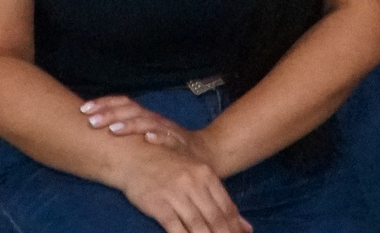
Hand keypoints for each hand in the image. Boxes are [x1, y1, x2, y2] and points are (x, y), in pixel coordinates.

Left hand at [80, 95, 196, 153]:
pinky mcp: (180, 144)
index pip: (122, 103)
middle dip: (109, 113)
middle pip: (131, 110)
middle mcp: (154, 119)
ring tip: (113, 129)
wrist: (205, 151)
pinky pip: (170, 139)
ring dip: (130, 125)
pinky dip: (159, 138)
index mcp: (144, 116)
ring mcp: (168, 130)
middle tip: (90, 120)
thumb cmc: (169, 145)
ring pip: (147, 123)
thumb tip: (94, 130)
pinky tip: (148, 139)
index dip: (103, 103)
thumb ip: (126, 130)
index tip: (82, 109)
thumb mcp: (145, 135)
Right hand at [112, 140, 248, 232]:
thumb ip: (218, 198)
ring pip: (199, 226)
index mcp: (205, 174)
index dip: (236, 228)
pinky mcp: (159, 205)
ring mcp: (176, 194)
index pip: (227, 208)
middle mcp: (193, 183)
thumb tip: (246, 226)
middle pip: (216, 219)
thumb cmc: (166, 166)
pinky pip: (176, 229)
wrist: (133, 155)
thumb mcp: (195, 174)